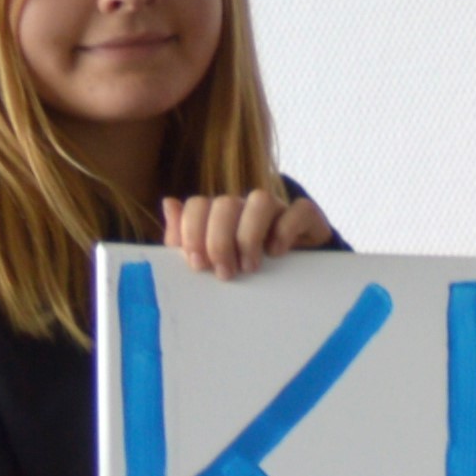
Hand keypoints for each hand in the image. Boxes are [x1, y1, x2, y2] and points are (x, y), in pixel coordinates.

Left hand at [153, 185, 330, 277]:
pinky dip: (286, 230)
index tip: (198, 264)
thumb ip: (184, 236)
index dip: (192, 232)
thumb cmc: (245, 266)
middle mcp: (246, 206)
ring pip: (261, 200)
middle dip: (220, 241)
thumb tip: (169, 203)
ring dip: (250, 236)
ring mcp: (277, 208)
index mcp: (219, 213)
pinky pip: (299, 209)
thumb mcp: (209, 258)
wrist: (294, 276)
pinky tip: (277, 253)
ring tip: (250, 267)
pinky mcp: (306, 216)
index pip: (198, 204)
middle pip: (225, 203)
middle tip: (225, 273)